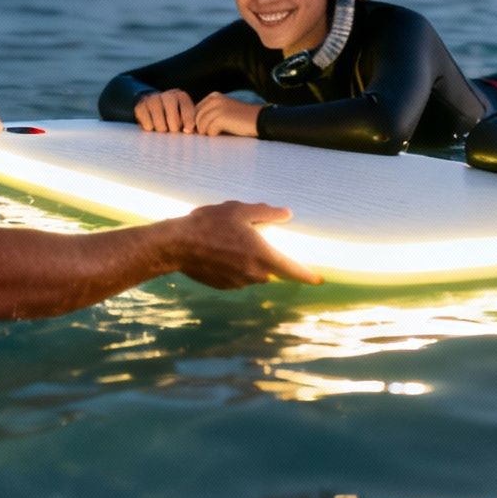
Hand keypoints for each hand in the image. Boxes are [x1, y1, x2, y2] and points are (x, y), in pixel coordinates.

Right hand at [134, 89, 197, 132]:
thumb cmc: (173, 114)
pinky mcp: (140, 106)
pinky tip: (152, 125)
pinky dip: (150, 128)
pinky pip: (147, 124)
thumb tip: (193, 134)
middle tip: (172, 130)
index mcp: (181, 96)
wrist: (151, 103)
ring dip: (162, 130)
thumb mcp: (184, 114)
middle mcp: (167, 95)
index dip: (188, 122)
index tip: (186, 131)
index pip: (187, 110)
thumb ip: (191, 123)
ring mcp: (152, 99)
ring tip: (162, 129)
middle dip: (173, 129)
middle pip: (173, 119)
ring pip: (160, 123)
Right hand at [172, 201, 321, 286]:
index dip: (308, 275)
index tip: (319, 280)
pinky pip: (238, 277)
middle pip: (271, 269)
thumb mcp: (240, 211)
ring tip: (227, 240)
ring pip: (253, 273)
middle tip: (247, 236)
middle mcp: (254, 275)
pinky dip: (234, 266)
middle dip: (266, 256)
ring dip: (248, 260)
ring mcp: (238, 283)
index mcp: (263, 256)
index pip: (293, 270)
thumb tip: (287, 214)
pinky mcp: (224, 287)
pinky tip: (218, 251)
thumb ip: (267, 213)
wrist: (177, 246)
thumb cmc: (210, 225)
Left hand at [193, 92, 262, 137]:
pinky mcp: (221, 117)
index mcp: (213, 96)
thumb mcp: (222, 112)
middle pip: (196, 118)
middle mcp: (214, 99)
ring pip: (201, 125)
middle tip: (212, 133)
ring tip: (220, 132)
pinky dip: (215, 134)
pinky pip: (209, 131)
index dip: (197, 122)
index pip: (195, 111)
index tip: (205, 130)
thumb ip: (208, 115)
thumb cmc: (239, 120)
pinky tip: (225, 132)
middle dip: (201, 128)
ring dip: (208, 132)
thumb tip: (190, 128)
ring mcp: (217, 107)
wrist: (259, 120)